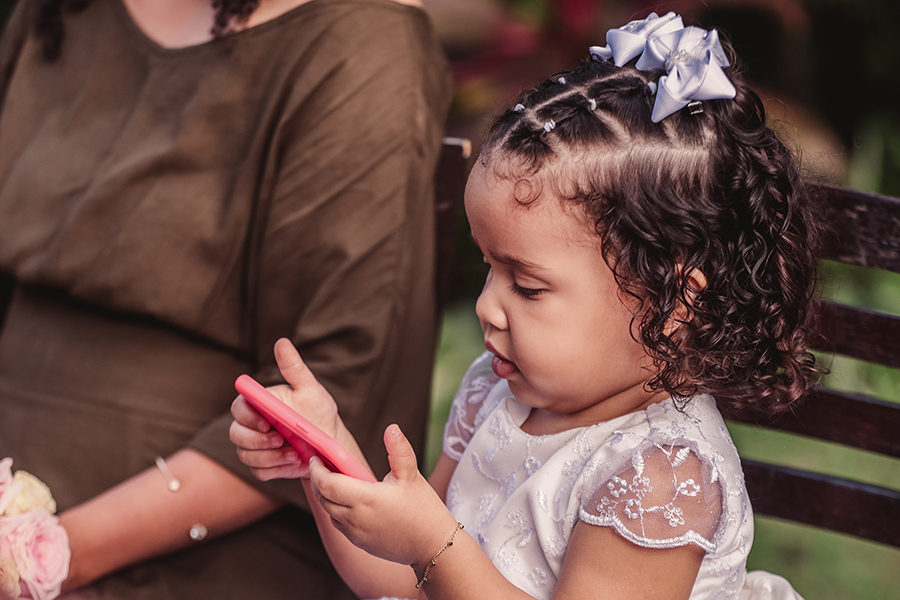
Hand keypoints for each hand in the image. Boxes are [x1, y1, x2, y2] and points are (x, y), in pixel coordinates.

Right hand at [230, 338, 343, 479]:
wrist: (328, 443)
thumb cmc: (317, 411)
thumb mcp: (309, 388)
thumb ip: (293, 367)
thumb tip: (282, 342)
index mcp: (258, 403)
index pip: (238, 408)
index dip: (247, 417)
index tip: (267, 423)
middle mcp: (251, 425)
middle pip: (236, 435)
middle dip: (258, 441)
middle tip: (281, 441)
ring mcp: (254, 446)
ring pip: (245, 455)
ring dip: (269, 457)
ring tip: (293, 453)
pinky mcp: (262, 465)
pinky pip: (258, 471)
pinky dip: (275, 470)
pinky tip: (293, 463)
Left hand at [309, 424, 458, 568]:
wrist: (433, 546)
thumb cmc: (424, 510)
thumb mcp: (412, 476)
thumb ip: (399, 450)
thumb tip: (391, 428)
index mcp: (366, 499)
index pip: (327, 484)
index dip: (317, 471)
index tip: (316, 459)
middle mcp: (356, 518)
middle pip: (323, 498)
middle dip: (318, 481)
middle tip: (321, 466)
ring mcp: (356, 533)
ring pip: (329, 512)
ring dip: (326, 497)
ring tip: (334, 481)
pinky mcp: (360, 543)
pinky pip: (340, 524)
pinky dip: (337, 511)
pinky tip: (348, 501)